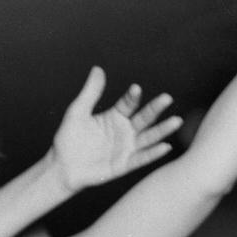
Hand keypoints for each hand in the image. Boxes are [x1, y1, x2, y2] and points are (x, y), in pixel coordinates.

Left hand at [50, 67, 180, 192]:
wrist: (60, 167)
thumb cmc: (68, 139)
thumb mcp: (78, 112)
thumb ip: (90, 92)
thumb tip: (97, 69)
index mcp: (115, 116)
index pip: (129, 103)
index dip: (132, 96)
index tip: (135, 89)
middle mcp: (125, 131)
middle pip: (144, 118)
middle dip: (155, 108)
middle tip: (167, 98)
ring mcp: (126, 148)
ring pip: (148, 137)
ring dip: (162, 130)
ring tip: (176, 121)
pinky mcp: (124, 165)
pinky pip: (141, 158)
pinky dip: (153, 153)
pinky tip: (165, 147)